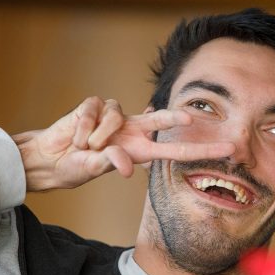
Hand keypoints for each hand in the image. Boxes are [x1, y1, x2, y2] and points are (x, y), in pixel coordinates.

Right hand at [12, 97, 234, 191]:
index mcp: (140, 150)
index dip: (200, 150)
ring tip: (86, 147)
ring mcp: (114, 116)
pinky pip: (95, 112)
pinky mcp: (94, 105)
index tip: (226, 150)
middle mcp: (132, 130)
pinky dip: (84, 128)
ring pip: (115, 117)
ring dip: (97, 137)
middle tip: (189, 115)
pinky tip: (77, 137)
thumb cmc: (77, 166)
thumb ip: (112, 164)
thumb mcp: (95, 169)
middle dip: (172, 116)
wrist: (49, 158)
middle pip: (159, 119)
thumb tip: (127, 166)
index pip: (175, 150)